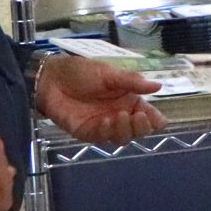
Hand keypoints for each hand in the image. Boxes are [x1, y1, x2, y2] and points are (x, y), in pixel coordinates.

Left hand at [36, 54, 165, 147]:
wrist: (51, 78)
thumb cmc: (81, 72)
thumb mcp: (109, 74)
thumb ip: (132, 82)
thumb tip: (159, 86)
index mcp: (129, 100)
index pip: (149, 115)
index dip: (155, 120)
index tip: (156, 119)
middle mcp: (119, 115)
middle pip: (138, 131)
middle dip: (142, 127)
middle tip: (138, 116)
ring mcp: (104, 126)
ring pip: (122, 138)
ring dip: (125, 130)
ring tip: (120, 116)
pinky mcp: (87, 133)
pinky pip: (102, 138)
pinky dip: (107, 131)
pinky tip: (106, 121)